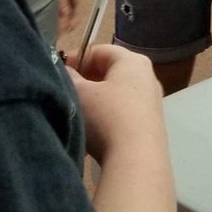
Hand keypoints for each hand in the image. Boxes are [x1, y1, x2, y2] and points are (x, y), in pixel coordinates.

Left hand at [36, 0, 78, 35]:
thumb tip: (66, 19)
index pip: (78, 4)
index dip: (74, 19)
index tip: (65, 33)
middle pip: (68, 6)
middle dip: (63, 20)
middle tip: (53, 34)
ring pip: (57, 4)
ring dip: (53, 15)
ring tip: (45, 27)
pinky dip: (45, 8)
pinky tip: (37, 14)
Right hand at [65, 43, 165, 164]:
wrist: (137, 160)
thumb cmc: (107, 116)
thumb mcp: (80, 93)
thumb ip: (69, 77)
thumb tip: (65, 70)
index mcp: (133, 61)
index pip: (100, 50)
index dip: (77, 58)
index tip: (59, 71)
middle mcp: (147, 77)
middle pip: (110, 71)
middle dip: (86, 80)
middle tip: (67, 92)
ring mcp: (152, 102)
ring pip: (116, 94)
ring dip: (96, 101)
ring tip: (77, 114)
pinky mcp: (151, 126)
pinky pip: (124, 113)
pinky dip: (108, 117)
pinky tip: (94, 133)